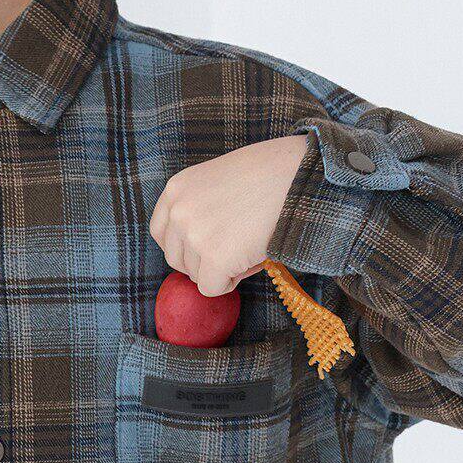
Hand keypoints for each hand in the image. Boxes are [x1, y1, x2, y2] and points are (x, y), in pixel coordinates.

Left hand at [147, 135, 309, 296]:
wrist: (302, 174)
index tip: (205, 246)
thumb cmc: (271, 175)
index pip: (161, 232)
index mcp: (177, 189)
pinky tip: (251, 259)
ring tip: (249, 245)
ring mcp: (194, 235)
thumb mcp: (219, 181)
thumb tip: (195, 251)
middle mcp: (178, 211)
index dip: (184, 245)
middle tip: (236, 246)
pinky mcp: (215, 257)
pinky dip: (230, 282)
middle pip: (176, 258)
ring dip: (220, 269)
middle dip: (203, 261)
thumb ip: (199, 208)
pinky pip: (212, 288)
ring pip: (195, 275)